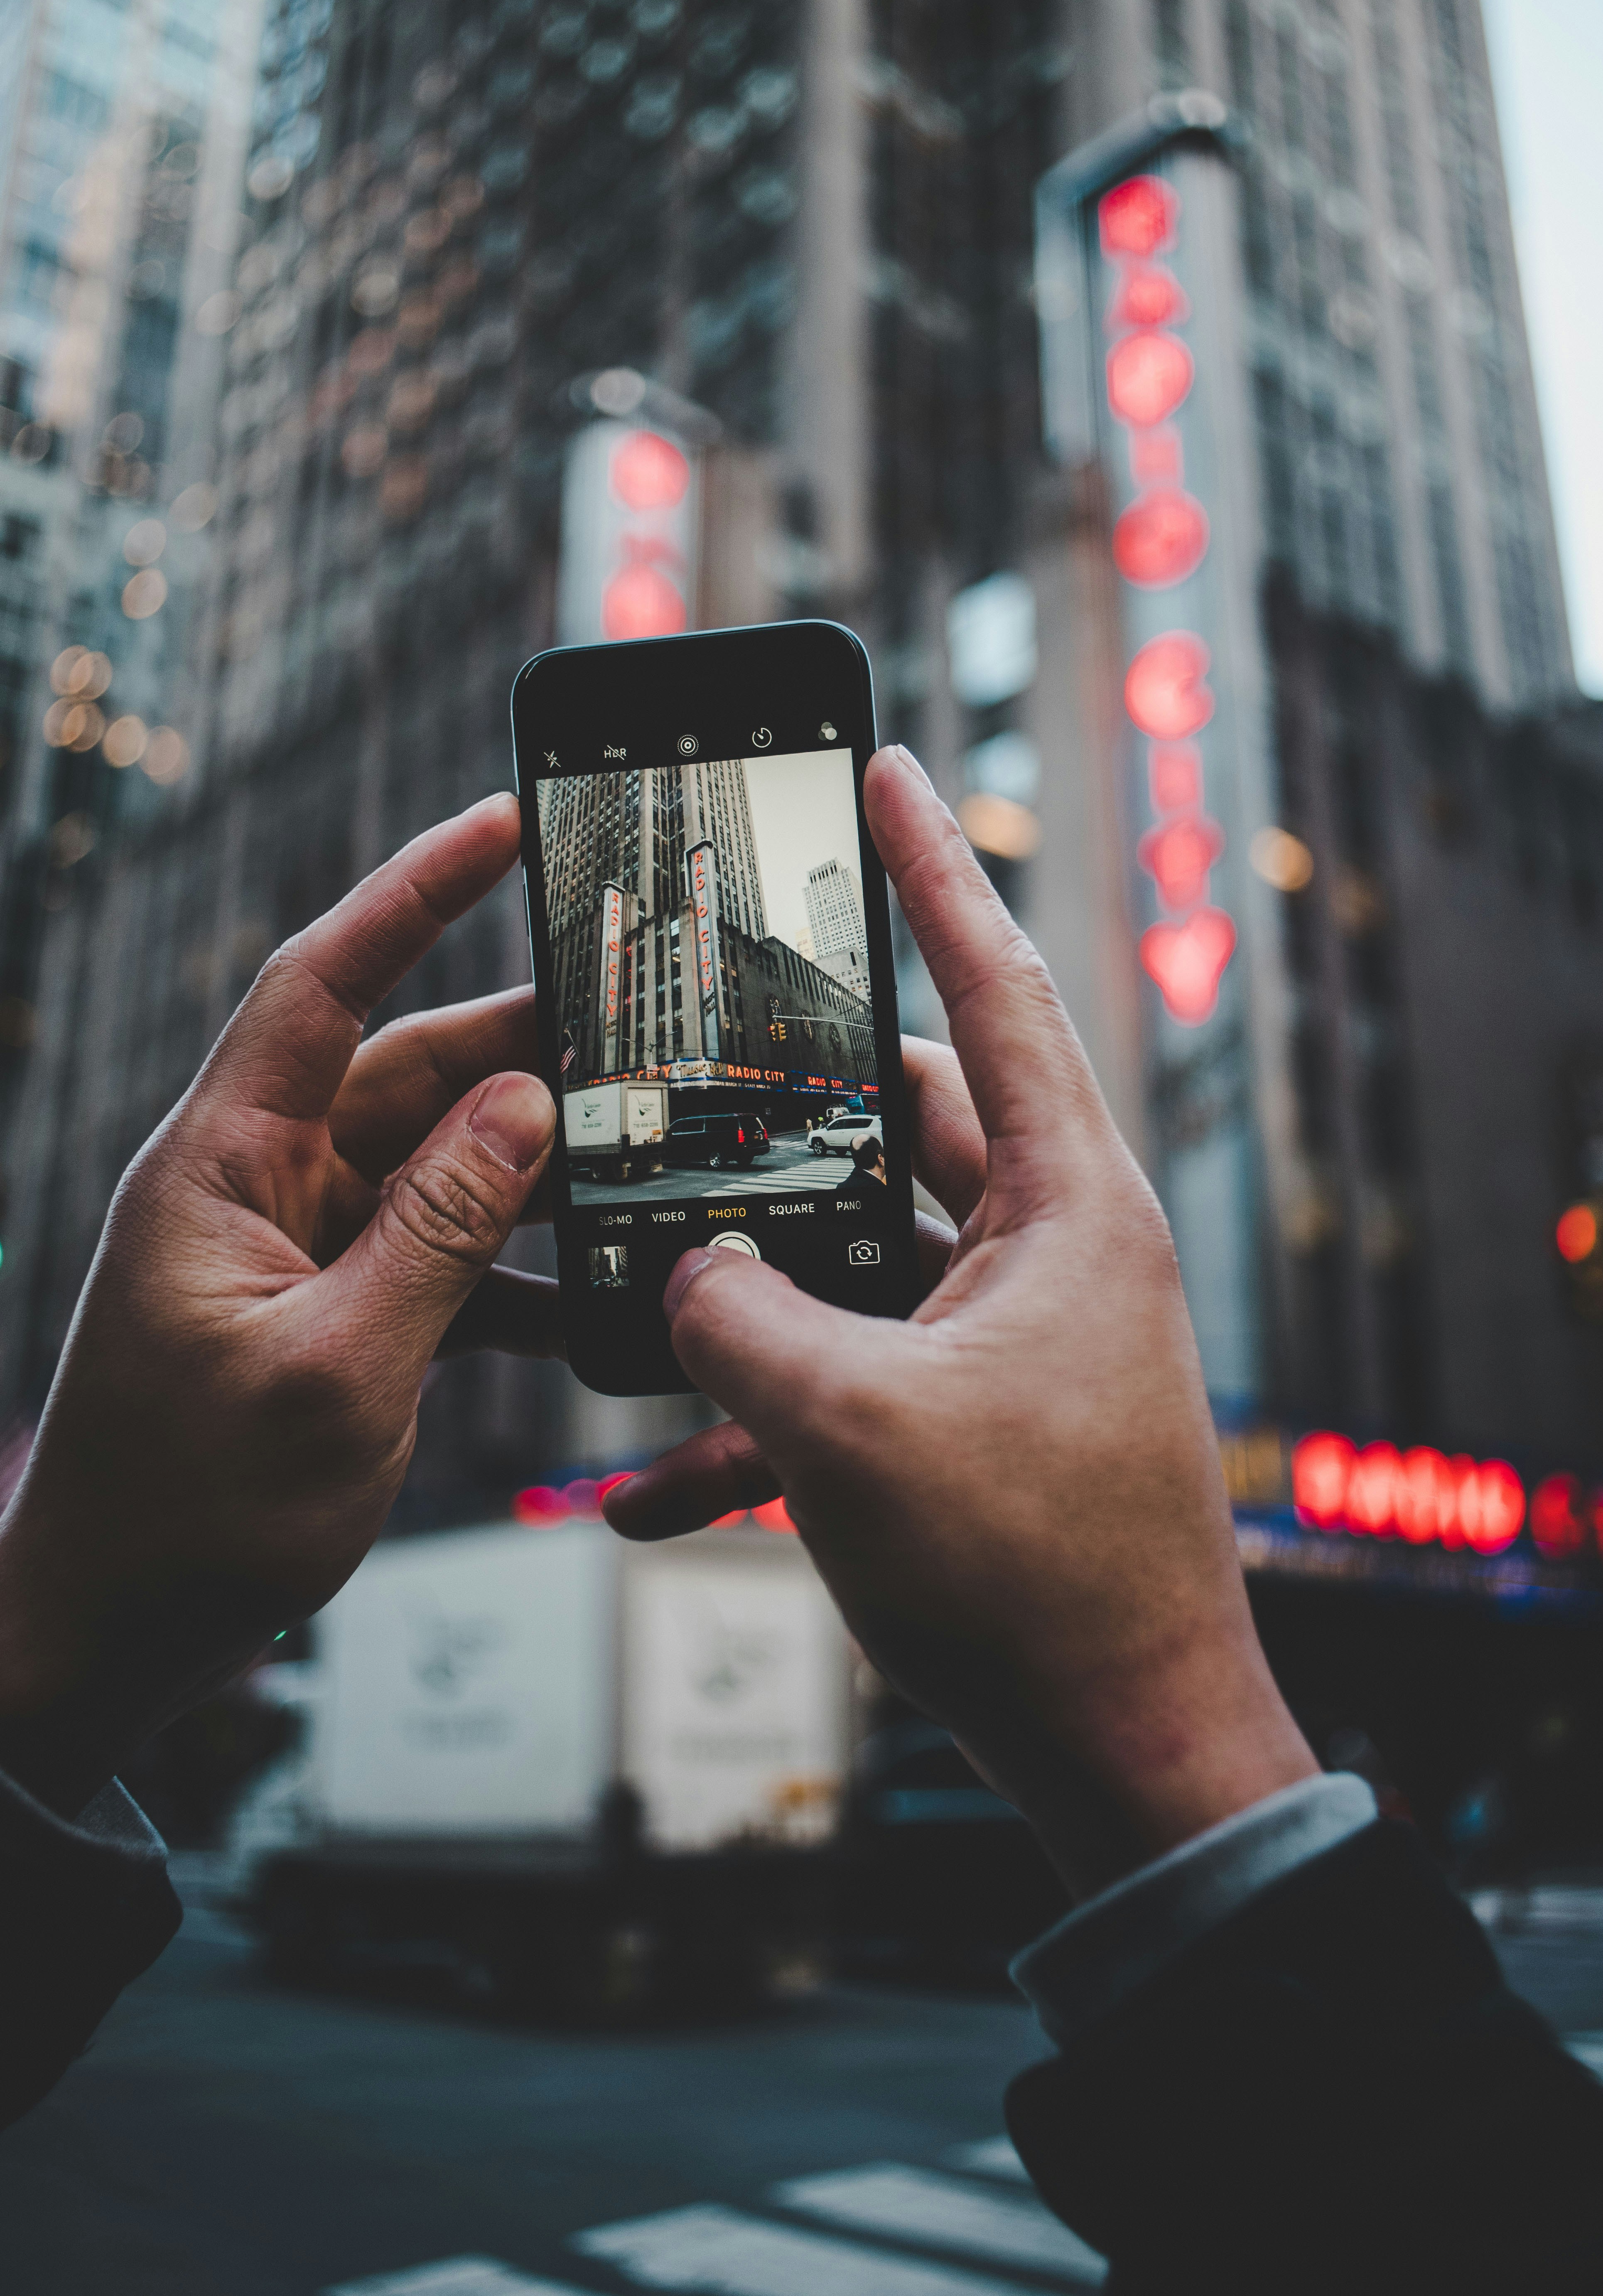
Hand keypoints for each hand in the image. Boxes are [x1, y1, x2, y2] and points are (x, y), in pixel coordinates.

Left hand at [0, 796, 558, 1815]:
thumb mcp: (336, 1371)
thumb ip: (437, 1233)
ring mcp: (291, 1246)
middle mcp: (254, 1184)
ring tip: (636, 1148)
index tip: (497, 823)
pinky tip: (589, 1288)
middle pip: (401, 1071)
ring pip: (432, 1162)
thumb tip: (521, 1107)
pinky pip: (433, 1252)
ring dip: (527, 1163)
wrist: (111, 1635)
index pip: (318, 987)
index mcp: (220, 1167)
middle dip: (517, 1048)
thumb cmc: (191, 1516)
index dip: (409, 894)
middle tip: (636, 1029)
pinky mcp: (325, 1307)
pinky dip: (509, 1266)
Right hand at [608, 749, 1314, 1895]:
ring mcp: (1016, 1340)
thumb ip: (738, 1324)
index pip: (999, 988)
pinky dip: (766, 1429)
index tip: (888, 770)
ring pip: (859, 1269)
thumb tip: (684, 1272)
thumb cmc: (1030, 1580)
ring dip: (751, 1308)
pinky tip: (655, 1496)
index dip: (934, 872)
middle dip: (781, 1123)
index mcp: (1068, 1207)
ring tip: (638, 1310)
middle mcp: (1051, 1252)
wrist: (1124, 1754)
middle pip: (903, 1130)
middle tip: (687, 1069)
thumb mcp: (850, 1432)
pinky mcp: (980, 1426)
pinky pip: (858, 1388)